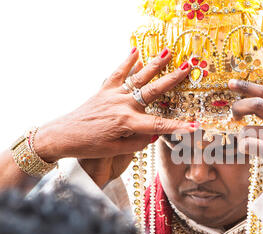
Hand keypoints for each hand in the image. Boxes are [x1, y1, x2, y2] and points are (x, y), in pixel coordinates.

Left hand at [33, 48, 194, 186]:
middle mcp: (122, 105)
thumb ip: (137, 142)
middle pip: (152, 91)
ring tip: (167, 52)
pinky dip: (126, 61)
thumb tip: (152, 134)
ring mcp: (113, 95)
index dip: (179, 127)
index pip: (159, 125)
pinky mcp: (104, 90)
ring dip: (154, 65)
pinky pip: (117, 73)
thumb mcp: (116, 150)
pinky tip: (135, 50)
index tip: (196, 126)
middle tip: (187, 68)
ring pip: (138, 78)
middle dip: (172, 80)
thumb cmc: (89, 146)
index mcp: (127, 123)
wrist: (63, 135)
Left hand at [228, 79, 262, 173]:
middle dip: (239, 107)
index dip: (247, 86)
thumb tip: (248, 102)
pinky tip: (247, 152)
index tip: (230, 83)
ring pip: (248, 129)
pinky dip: (242, 147)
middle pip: (257, 104)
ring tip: (246, 143)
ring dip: (241, 137)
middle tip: (234, 115)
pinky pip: (248, 145)